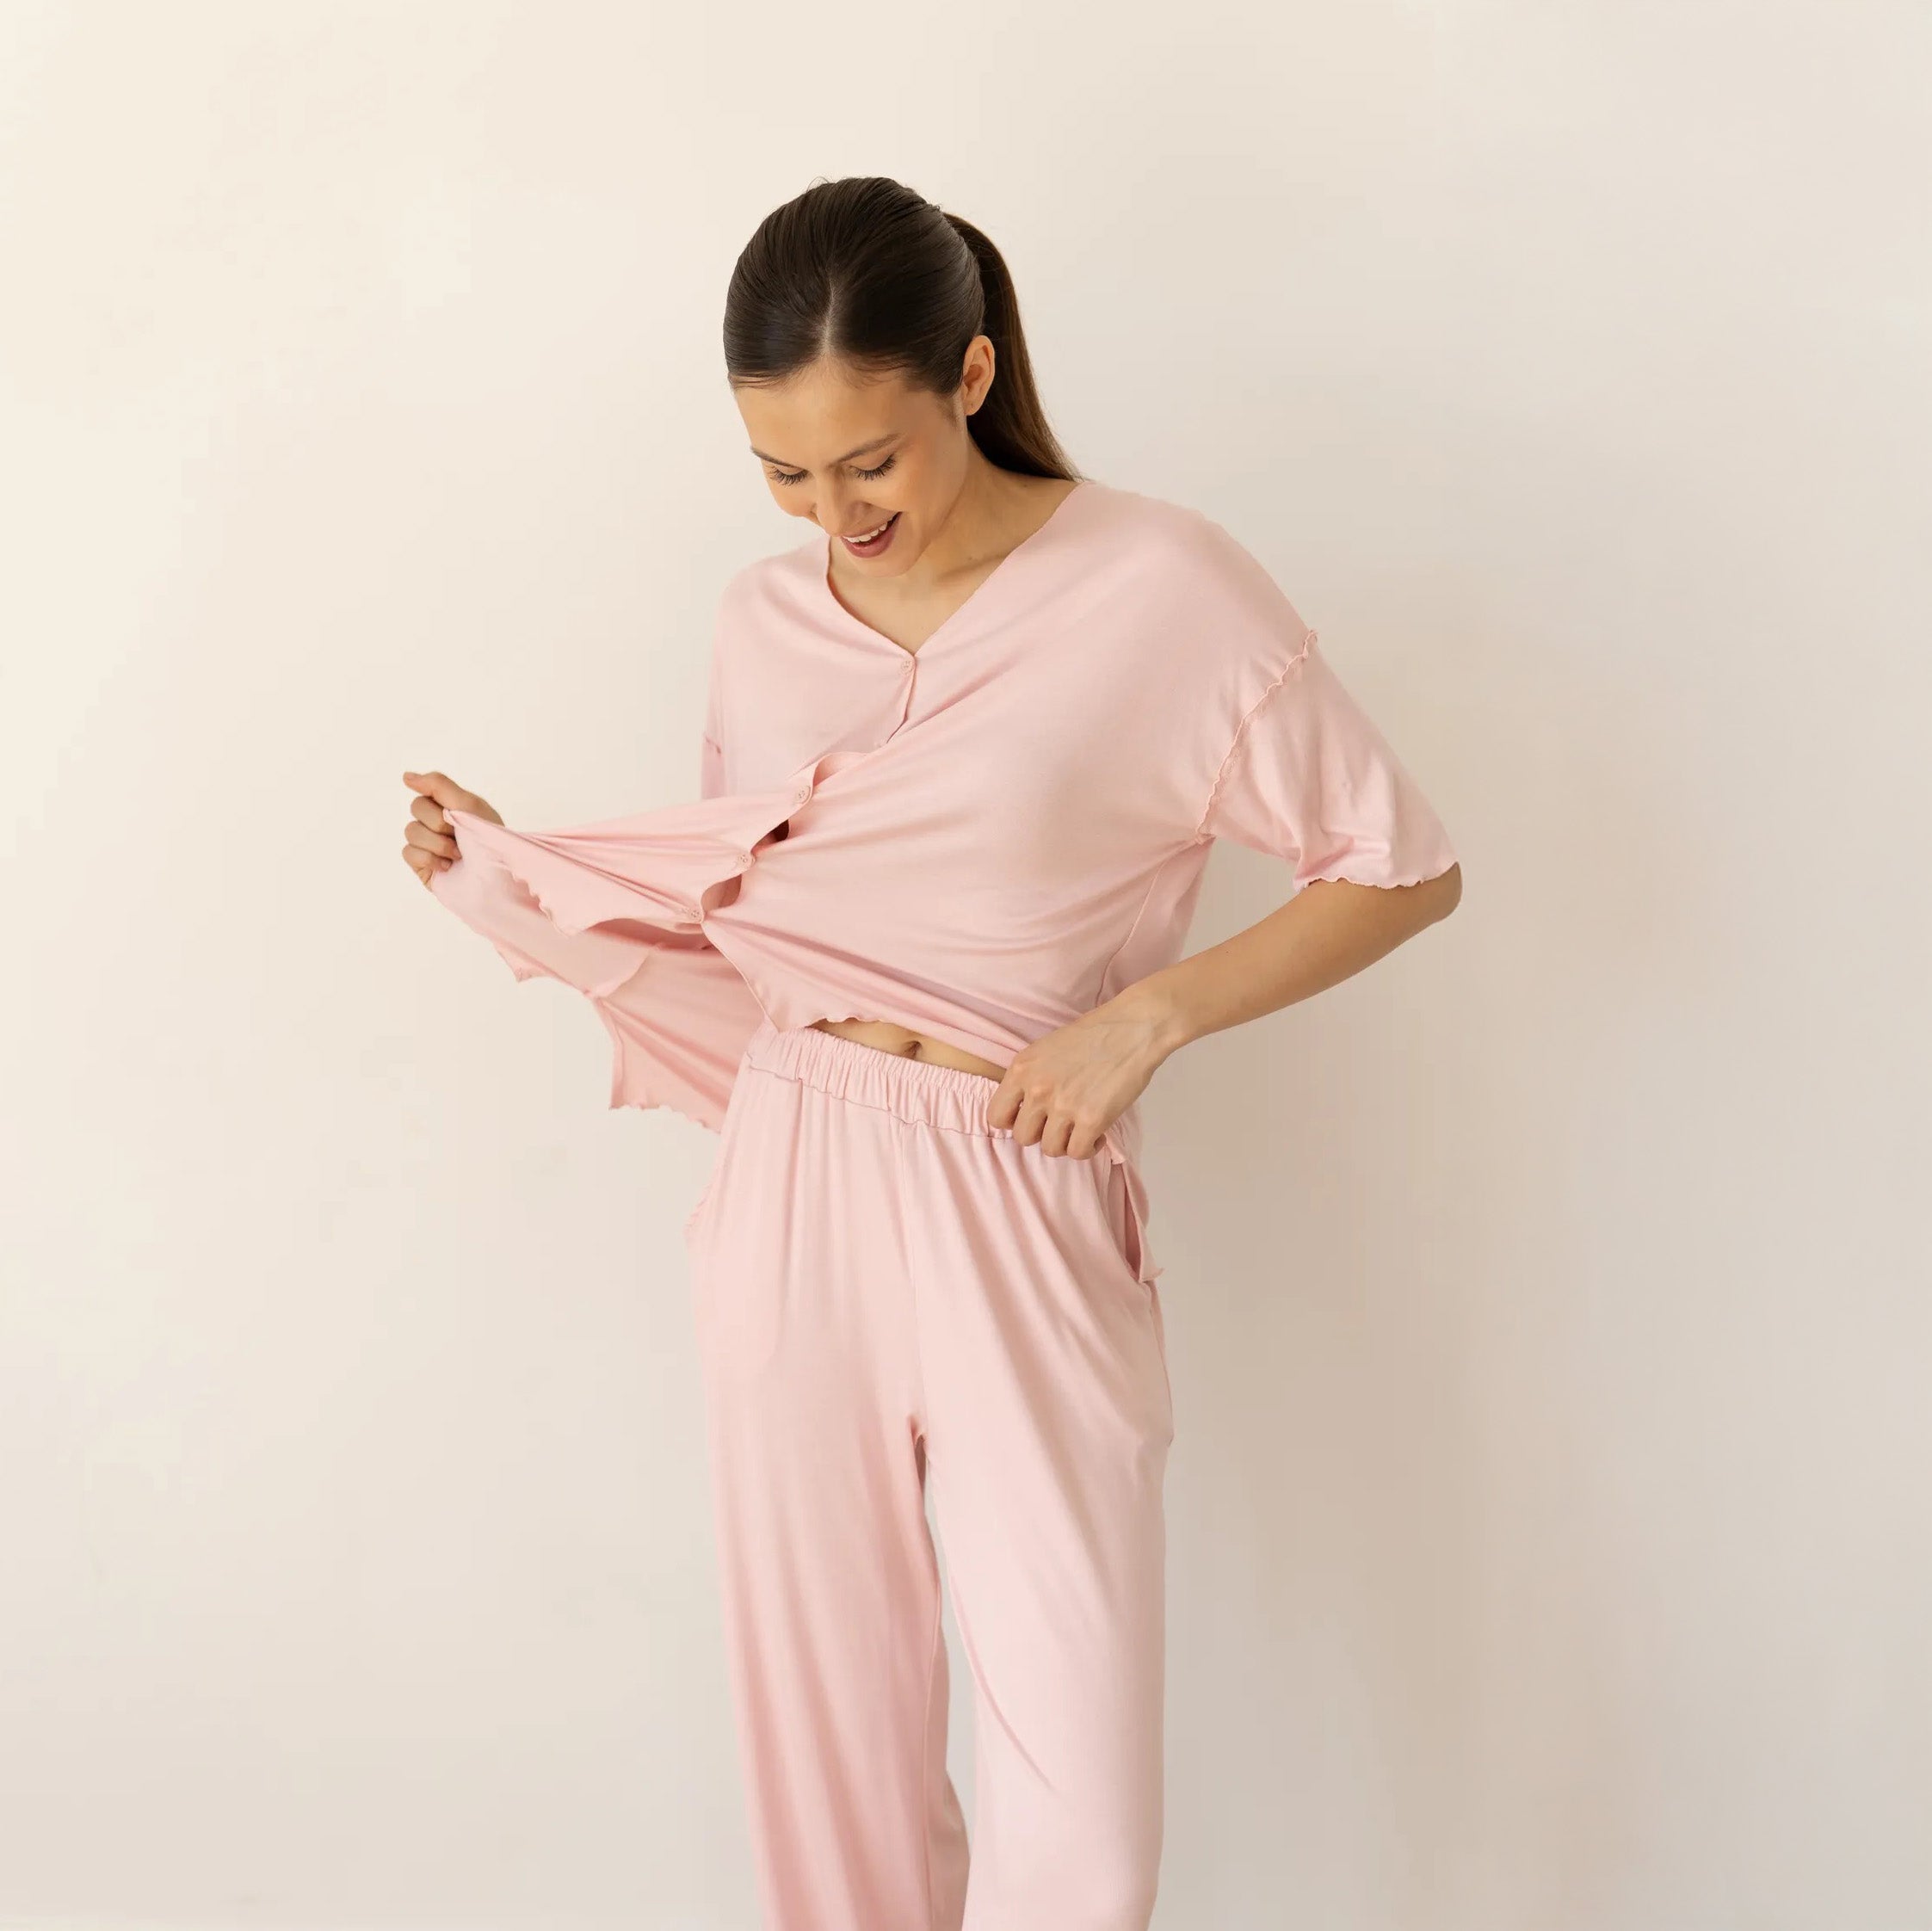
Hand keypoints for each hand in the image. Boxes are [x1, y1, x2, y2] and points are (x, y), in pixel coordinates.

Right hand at [401, 769, 501, 890]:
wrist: (496, 882)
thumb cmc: (490, 844)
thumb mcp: (469, 806)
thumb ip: (438, 785)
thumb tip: (405, 776)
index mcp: (454, 805)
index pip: (428, 788)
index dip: (436, 795)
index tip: (447, 807)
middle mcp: (440, 823)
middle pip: (416, 807)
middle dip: (439, 823)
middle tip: (460, 836)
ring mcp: (429, 844)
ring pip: (411, 831)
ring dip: (437, 843)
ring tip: (458, 855)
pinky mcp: (422, 865)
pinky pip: (409, 852)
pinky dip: (429, 859)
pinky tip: (447, 867)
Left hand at [986, 996, 1176, 1158]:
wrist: (1133, 1028)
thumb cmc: (1093, 1034)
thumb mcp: (1045, 1049)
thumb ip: (1030, 1077)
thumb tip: (1024, 1109)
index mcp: (1022, 1069)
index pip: (996, 1116)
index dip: (1013, 1123)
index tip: (1031, 1119)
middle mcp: (1038, 1090)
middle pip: (1023, 1137)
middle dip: (1042, 1134)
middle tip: (1060, 1124)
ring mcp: (1064, 1106)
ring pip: (1050, 1149)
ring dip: (1066, 1143)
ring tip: (1080, 1130)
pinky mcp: (1092, 1120)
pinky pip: (1078, 1153)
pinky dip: (1088, 1149)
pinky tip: (1097, 1135)